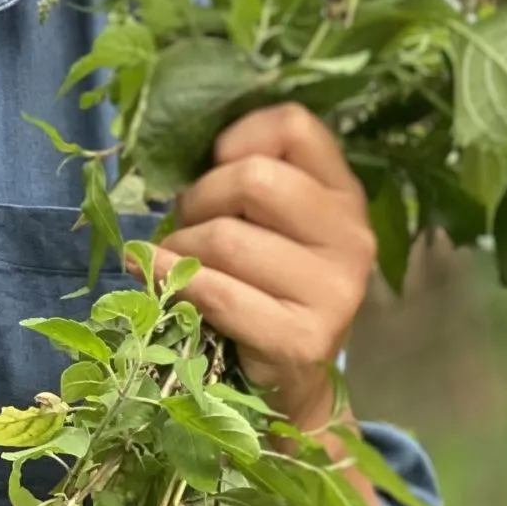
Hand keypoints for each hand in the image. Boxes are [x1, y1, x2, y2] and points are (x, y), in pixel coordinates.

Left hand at [153, 103, 375, 428]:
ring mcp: (335, 290)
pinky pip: (218, 293)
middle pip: (252, 179)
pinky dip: (173, 280)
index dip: (239, 136)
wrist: (289, 379)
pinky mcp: (304, 339)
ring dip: (180, 247)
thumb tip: (171, 152)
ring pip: (225, 238)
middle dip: (199, 199)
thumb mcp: (267, 221)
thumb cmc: (263, 282)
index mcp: (343, 193)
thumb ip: (241, 177)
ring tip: (179, 260)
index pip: (294, 125)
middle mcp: (351, 236)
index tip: (216, 164)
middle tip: (189, 223)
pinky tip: (154, 275)